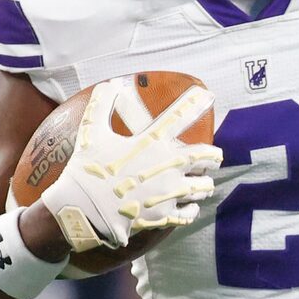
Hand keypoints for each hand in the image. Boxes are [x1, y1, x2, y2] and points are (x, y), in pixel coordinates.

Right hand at [44, 83, 221, 253]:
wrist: (83, 210)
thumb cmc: (87, 169)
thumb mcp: (90, 132)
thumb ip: (101, 104)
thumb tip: (111, 84)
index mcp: (153, 142)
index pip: (181, 115)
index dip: (197, 102)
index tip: (207, 96)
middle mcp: (169, 166)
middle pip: (207, 157)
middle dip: (213, 156)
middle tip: (214, 157)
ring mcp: (170, 192)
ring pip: (203, 186)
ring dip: (204, 182)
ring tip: (203, 182)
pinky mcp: (165, 215)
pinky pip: (190, 212)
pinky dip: (192, 208)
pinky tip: (190, 206)